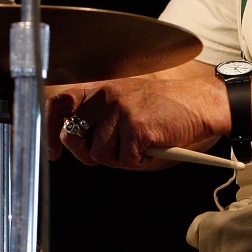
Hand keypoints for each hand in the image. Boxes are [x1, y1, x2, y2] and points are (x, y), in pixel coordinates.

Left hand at [46, 76, 229, 169]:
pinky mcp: (135, 126)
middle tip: (118, 153)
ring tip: (144, 144)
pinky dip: (141, 162)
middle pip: (77, 139)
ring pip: (100, 155)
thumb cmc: (166, 112)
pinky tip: (155, 146)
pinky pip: (125, 160)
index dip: (51, 130)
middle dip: (92, 154)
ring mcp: (119, 110)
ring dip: (122, 159)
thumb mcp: (127, 107)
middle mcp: (105, 96)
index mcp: (101, 89)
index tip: (54, 151)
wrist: (200, 104)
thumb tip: (80, 147)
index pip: (60, 103)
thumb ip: (102, 123)